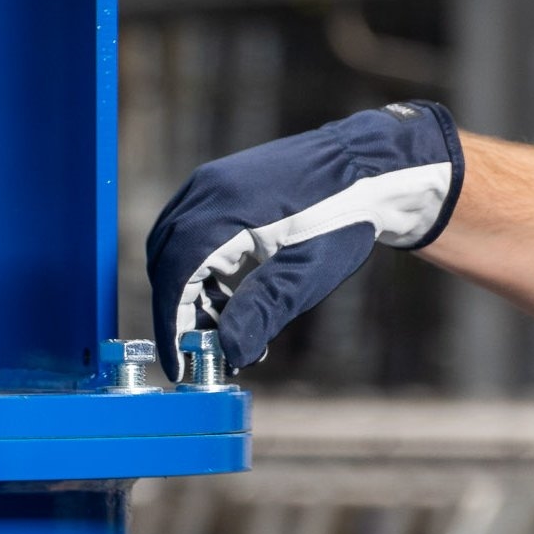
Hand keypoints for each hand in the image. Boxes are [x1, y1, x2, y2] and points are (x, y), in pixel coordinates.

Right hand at [146, 103, 462, 378]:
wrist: (368, 167)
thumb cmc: (343, 218)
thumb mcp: (307, 273)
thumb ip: (263, 311)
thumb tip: (229, 354)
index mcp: (224, 210)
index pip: (175, 275)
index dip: (172, 324)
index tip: (179, 366)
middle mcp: (207, 189)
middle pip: (166, 261)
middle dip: (179, 311)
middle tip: (205, 350)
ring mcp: (210, 181)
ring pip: (173, 246)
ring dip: (187, 289)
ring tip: (223, 324)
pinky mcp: (219, 183)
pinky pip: (188, 230)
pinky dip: (196, 267)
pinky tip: (227, 291)